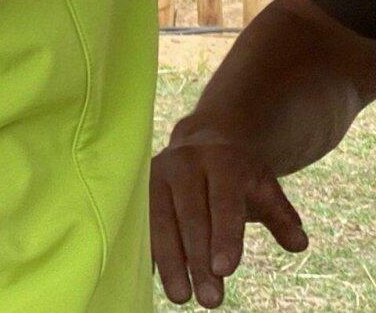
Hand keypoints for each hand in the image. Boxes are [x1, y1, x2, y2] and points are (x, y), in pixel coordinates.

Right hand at [151, 127, 308, 305]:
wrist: (202, 142)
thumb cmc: (239, 176)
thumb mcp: (264, 189)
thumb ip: (281, 217)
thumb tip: (298, 244)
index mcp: (221, 161)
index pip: (224, 203)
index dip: (224, 237)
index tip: (225, 272)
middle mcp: (185, 163)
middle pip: (191, 216)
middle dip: (198, 260)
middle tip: (210, 300)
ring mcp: (158, 173)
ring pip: (160, 220)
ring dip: (170, 261)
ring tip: (181, 297)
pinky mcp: (140, 186)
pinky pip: (142, 219)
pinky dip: (148, 248)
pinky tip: (152, 275)